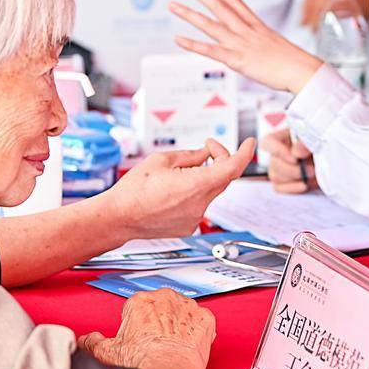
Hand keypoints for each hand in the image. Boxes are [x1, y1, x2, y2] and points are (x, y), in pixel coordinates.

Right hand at [80, 289, 214, 368]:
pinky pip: (203, 322)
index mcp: (141, 301)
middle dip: (160, 322)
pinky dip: (199, 332)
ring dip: (180, 325)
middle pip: (162, 306)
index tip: (141, 337)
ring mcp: (188, 308)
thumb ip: (93, 342)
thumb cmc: (141, 365)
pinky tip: (189, 345)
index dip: (139, 325)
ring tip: (172, 345)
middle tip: (156, 342)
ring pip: (183, 312)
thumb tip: (88, 340)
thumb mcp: (107, 353)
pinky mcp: (206, 320)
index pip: (139, 307)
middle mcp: (165, 299)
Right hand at [104, 138, 254, 238]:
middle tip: (207, 148)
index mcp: (196, 185)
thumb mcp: (162, 160)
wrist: (118, 218)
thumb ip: (190, 155)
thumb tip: (206, 154)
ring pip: (211, 191)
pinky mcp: (188, 226)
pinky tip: (173, 191)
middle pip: (224, 177)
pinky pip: (200, 204)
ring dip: (205, 176)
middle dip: (220, 159)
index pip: (232, 168)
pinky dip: (195, 192)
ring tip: (181, 171)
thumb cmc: (134, 189)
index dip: (245, 153)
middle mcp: (200, 204)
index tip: (250, 142)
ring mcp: (195, 218)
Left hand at [170, 0, 322, 93]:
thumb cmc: (293, 62)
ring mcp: (241, 43)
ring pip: (210, 24)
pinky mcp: (237, 59)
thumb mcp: (276, 46)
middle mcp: (246, 30)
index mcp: (256, 25)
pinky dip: (193, 44)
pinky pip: (211, 50)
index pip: (235, 0)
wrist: (302, 70)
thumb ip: (262, 43)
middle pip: (219, 6)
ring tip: (173, 5)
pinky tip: (178, 39)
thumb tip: (257, 46)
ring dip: (190, 14)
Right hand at [261, 129, 315, 193]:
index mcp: (283, 137)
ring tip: (313, 175)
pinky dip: (292, 188)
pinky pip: (279, 188)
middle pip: (273, 163)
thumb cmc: (320, 144)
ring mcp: (278, 169)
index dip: (277, 151)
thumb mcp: (316, 139)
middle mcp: (278, 153)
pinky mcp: (282, 182)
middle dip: (293, 169)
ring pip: (275, 176)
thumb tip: (296, 152)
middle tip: (311, 170)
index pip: (268, 142)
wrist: (329, 158)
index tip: (295, 158)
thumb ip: (306, 143)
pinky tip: (305, 185)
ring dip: (294, 178)